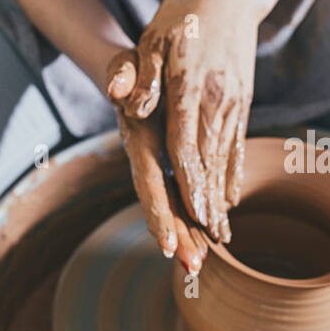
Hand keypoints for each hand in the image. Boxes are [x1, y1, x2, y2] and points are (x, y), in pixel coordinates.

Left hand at [108, 0, 266, 243]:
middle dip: (206, 205)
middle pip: (208, 161)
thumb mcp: (153, 34)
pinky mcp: (242, 102)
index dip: (187, 181)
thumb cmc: (184, 13)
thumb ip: (141, 72)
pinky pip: (238, 146)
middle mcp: (216, 99)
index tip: (190, 213)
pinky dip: (234, 175)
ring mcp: (234, 102)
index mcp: (189, 84)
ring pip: (225, 159)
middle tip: (204, 245)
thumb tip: (126, 103)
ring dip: (221, 198)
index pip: (185, 141)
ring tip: (219, 235)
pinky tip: (231, 199)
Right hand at [108, 59, 208, 273]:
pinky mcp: (171, 162)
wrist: (131, 72)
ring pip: (174, 203)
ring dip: (187, 233)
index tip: (168, 243)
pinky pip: (184, 192)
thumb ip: (120, 74)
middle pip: (162, 203)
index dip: (158, 212)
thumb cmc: (129, 67)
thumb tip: (118, 91)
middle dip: (177, 236)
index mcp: (138, 140)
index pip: (148, 181)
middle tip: (195, 267)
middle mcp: (147, 158)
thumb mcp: (123, 64)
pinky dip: (196, 215)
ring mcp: (159, 163)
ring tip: (202, 265)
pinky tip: (211, 237)